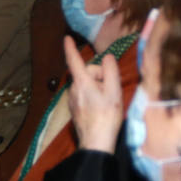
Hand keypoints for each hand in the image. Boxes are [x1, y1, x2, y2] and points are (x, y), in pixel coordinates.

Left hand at [65, 36, 123, 153]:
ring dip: (98, 88)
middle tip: (111, 91)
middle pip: (88, 73)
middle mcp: (73, 89)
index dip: (71, 48)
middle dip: (100, 76)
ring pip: (87, 84)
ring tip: (107, 103)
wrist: (96, 143)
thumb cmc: (107, 117)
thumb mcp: (114, 91)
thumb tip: (107, 58)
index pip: (74, 60)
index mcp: (82, 82)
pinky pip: (85, 94)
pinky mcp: (75, 109)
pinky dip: (93, 96)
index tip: (66, 38)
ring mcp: (72, 100)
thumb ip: (111, 70)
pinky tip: (101, 109)